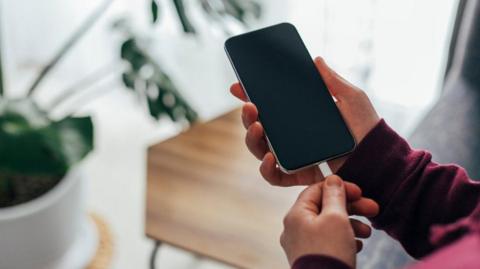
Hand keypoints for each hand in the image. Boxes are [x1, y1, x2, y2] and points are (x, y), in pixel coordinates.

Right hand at [230, 57, 379, 185]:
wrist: (378, 158)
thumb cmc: (366, 128)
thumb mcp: (351, 97)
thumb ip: (332, 80)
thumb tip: (316, 59)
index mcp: (299, 117)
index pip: (269, 107)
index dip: (250, 96)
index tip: (238, 86)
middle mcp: (291, 137)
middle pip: (258, 128)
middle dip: (247, 117)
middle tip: (250, 106)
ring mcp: (292, 157)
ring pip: (259, 149)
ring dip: (251, 139)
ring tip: (258, 127)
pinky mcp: (297, 175)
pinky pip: (274, 176)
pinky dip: (266, 169)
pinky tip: (269, 158)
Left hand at [281, 175, 368, 266]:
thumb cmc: (330, 253)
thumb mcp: (336, 217)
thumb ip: (334, 195)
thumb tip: (332, 179)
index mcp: (296, 215)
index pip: (316, 190)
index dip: (340, 188)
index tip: (360, 191)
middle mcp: (294, 229)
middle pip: (324, 209)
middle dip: (351, 208)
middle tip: (373, 209)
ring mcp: (301, 246)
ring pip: (328, 226)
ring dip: (350, 225)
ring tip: (368, 232)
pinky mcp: (310, 259)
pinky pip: (327, 243)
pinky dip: (343, 240)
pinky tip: (357, 245)